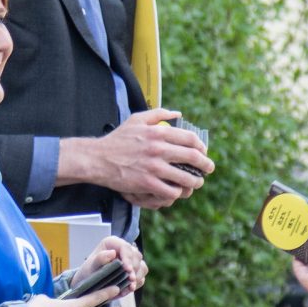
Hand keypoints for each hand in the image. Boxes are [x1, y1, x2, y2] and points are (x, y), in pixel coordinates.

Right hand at [60, 108, 214, 208]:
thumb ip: (159, 113)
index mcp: (158, 132)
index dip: (201, 146)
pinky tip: (178, 191)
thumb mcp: (137, 119)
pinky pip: (170, 191)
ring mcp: (153, 167)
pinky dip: (177, 192)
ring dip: (195, 182)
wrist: (98, 158)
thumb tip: (178, 114)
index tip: (203, 151)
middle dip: (205, 165)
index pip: (189, 139)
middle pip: (192, 157)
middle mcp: (158, 149)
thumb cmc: (118, 139)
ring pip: (185, 177)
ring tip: (196, 183)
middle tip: (209, 168)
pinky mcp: (147, 183)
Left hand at [71, 236, 147, 294]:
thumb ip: (100, 259)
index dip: (128, 258)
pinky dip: (137, 283)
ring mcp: (131, 260)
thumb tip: (112, 253)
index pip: (125, 247)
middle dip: (134, 269)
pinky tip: (129, 289)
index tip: (127, 269)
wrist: (89, 284)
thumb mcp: (90, 266)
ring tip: (130, 286)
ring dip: (137, 276)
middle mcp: (124, 249)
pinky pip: (141, 276)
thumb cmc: (88, 273)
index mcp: (112, 243)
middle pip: (136, 256)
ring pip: (142, 266)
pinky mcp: (134, 271)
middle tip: (130, 280)